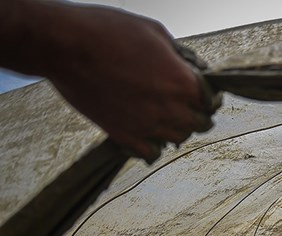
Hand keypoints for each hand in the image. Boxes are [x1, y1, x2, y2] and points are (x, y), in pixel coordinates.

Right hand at [3, 1, 220, 162]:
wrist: (65, 46)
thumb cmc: (109, 31)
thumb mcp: (155, 32)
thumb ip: (180, 55)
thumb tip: (193, 67)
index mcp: (182, 82)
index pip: (212, 102)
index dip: (209, 97)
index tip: (202, 95)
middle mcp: (170, 108)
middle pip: (200, 125)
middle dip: (197, 115)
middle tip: (186, 107)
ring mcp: (147, 125)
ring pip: (178, 139)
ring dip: (176, 129)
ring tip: (164, 117)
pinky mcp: (123, 135)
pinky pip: (151, 153)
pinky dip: (153, 146)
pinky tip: (147, 133)